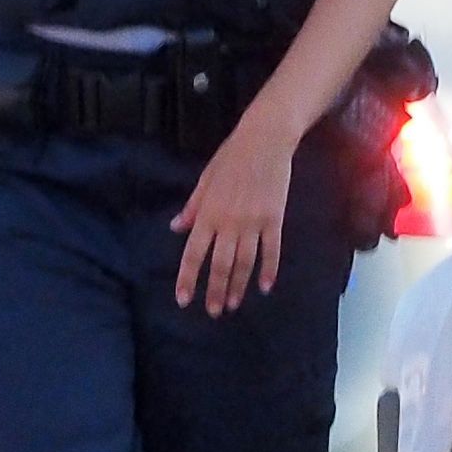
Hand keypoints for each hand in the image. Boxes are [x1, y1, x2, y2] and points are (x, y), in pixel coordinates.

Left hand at [171, 111, 300, 314]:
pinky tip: (266, 287)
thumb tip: (177, 228)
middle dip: (215, 291)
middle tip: (213, 312)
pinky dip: (269, 270)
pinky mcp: (275, 219)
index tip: (184, 300)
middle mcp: (229, 222)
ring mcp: (254, 222)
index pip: (194, 253)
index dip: (187, 278)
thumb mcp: (205, 180)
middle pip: (220, 265)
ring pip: (244, 263)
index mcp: (208, 213)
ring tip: (233, 305)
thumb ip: (193, 207)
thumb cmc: (231, 157)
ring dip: (238, 286)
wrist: (265, 139)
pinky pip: (271, 251)